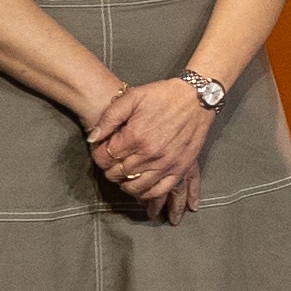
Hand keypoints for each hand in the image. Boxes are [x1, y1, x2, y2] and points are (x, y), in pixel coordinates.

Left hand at [86, 79, 216, 218]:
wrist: (197, 97)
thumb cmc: (164, 95)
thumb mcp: (132, 97)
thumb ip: (109, 117)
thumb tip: (93, 138)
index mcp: (135, 135)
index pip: (105, 158)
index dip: (98, 156)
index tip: (101, 152)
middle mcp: (149, 153)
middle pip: (118, 173)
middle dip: (110, 170)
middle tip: (112, 164)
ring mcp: (166, 163)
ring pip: (136, 187)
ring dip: (125, 184)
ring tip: (124, 177)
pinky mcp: (180, 168)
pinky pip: (160, 190)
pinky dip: (148, 194)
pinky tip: (142, 189)